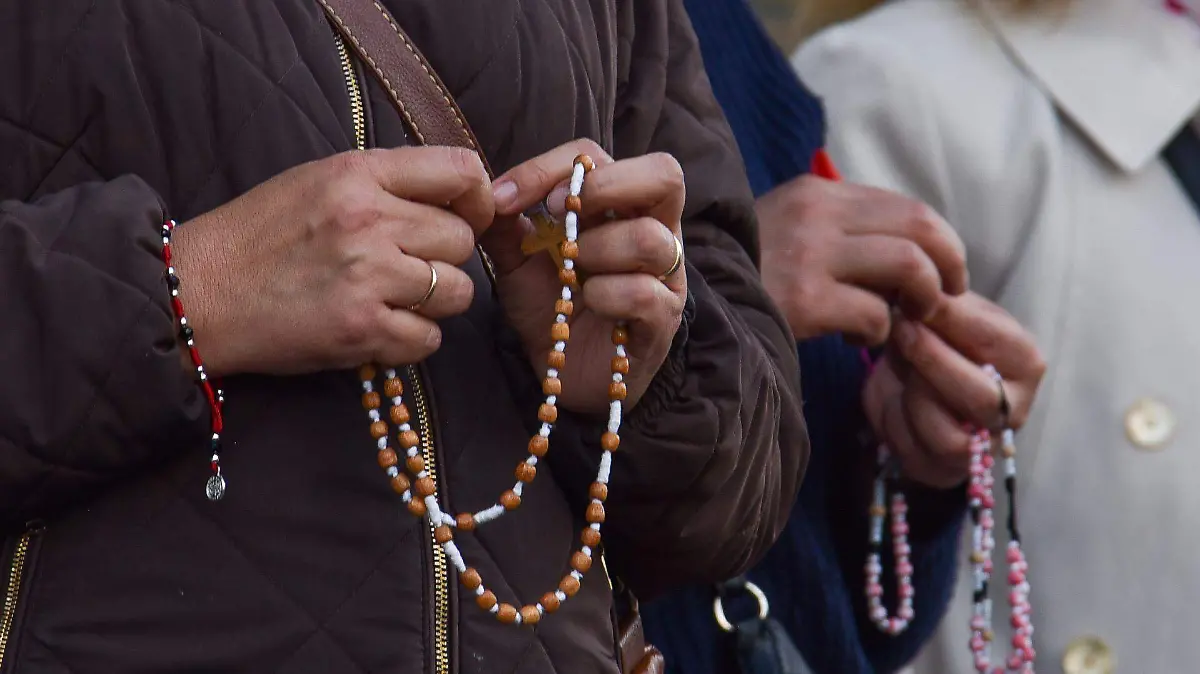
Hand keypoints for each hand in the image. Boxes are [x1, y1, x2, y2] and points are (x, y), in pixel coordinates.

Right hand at [171, 147, 492, 375]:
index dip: (478, 198)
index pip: (459, 171)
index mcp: (358, 174)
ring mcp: (367, 276)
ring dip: (435, 302)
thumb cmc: (257, 237)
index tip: (469, 216)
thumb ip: (384, 182)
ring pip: (456, 291)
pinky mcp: (361, 330)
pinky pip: (429, 338)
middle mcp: (369, 221)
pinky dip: (412, 340)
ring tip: (395, 300)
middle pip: (462, 239)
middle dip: (445, 257)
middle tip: (409, 268)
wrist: (197, 294)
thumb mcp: (317, 181)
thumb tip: (455, 196)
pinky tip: (380, 329)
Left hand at [490, 139, 686, 413]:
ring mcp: (666, 275)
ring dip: (597, 250)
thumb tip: (484, 190)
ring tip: (572, 273)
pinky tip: (589, 304)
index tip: (504, 197)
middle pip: (664, 174)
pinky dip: (606, 295)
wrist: (564, 376)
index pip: (597, 156)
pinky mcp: (664, 319)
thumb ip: (506, 225)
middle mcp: (654, 229)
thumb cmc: (551, 310)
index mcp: (618, 205)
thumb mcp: (518, 262)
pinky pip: (644, 292)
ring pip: (650, 238)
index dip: (550, 165)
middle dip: (604, 185)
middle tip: (559, 211)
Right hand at [757, 176, 967, 344]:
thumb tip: (914, 253)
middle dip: (947, 268)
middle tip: (944, 299)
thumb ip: (842, 230)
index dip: (943, 243)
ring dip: (920, 301)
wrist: (687, 300)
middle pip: (920, 228)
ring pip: (908, 267)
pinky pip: (874, 315)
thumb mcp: (789, 230)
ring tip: (902, 320)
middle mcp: (815, 215)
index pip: (907, 206)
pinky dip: (879, 334)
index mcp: (816, 193)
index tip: (947, 273)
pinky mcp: (802, 301)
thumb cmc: (746, 273)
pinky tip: (857, 339)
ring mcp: (808, 256)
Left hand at [862, 293, 1044, 487]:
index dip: (952, 320)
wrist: (909, 381)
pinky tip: (891, 393)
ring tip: (897, 363)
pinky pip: (914, 452)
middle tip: (900, 329)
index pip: (998, 345)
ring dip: (912, 395)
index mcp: (1024, 362)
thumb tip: (920, 288)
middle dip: (932, 361)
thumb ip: (939, 305)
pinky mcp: (942, 468)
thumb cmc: (936, 338)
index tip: (917, 299)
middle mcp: (1013, 409)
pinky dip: (894, 420)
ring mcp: (980, 446)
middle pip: (980, 398)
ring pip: (947, 435)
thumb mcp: (944, 313)